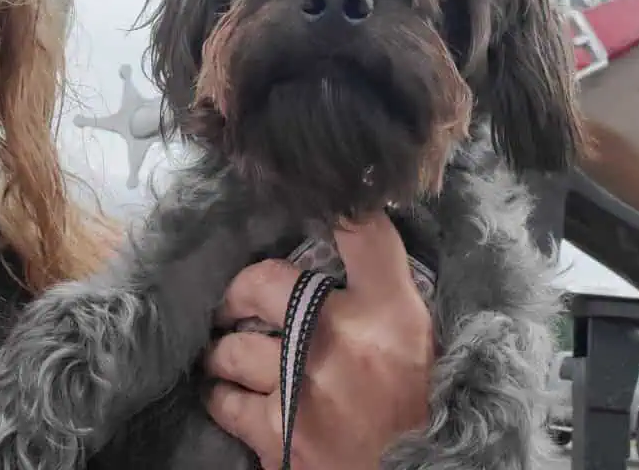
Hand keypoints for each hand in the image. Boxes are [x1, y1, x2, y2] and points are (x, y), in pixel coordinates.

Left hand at [204, 214, 433, 469]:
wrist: (414, 468)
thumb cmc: (411, 390)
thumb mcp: (409, 322)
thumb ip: (378, 271)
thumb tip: (348, 212)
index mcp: (386, 307)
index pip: (361, 234)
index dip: (335, 206)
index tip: (313, 195)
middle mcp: (339, 339)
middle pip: (260, 284)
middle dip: (239, 291)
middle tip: (237, 300)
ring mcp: (302, 389)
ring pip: (234, 348)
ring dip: (227, 348)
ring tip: (229, 348)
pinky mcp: (279, 438)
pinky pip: (228, 403)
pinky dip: (224, 394)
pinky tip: (230, 390)